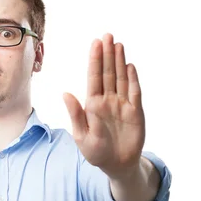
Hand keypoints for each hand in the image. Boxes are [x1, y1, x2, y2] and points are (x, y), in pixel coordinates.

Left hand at [63, 33, 145, 178]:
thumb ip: (75, 114)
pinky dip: (132, 79)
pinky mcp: (135, 111)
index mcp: (93, 105)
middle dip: (107, 55)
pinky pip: (134, 92)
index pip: (94, 78)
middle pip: (108, 73)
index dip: (95, 61)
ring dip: (119, 62)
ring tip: (118, 44)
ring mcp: (122, 104)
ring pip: (120, 78)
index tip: (96, 44)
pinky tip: (129, 66)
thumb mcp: (82, 136)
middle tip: (108, 35)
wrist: (117, 165)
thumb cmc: (96, 153)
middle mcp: (108, 101)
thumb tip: (65, 93)